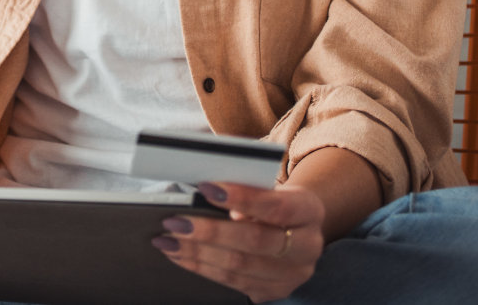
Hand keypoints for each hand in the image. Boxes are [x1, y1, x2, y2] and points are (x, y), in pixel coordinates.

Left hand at [152, 182, 326, 302]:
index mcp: (309, 211)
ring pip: (240, 267)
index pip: (275, 206)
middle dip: (210, 231)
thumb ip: (245, 188)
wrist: (295, 227)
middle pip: (255, 241)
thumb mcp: (268, 187)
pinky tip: (180, 255)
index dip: (240, 198)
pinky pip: (233, 283)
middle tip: (175, 221)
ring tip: (168, 240)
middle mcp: (308, 246)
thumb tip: (202, 191)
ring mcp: (294, 274)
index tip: (205, 187)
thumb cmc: (272, 200)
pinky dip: (202, 268)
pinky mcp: (276, 291)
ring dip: (197, 253)